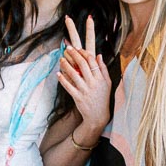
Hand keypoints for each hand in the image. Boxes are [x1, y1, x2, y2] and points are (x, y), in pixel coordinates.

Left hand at [60, 15, 110, 138]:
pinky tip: (58, 73)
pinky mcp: (78, 97)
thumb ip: (103, 69)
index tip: (78, 48)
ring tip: (61, 59)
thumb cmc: (103, 98)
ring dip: (66, 65)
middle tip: (67, 48)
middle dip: (74, 55)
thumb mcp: (107, 83)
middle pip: (82, 65)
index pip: (91, 61)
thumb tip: (98, 55)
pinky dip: (63, 80)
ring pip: (74, 74)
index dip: (84, 53)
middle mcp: (93, 83)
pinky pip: (69, 87)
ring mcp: (85, 90)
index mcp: (100, 78)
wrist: (98, 116)